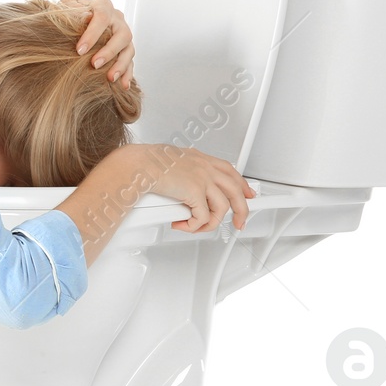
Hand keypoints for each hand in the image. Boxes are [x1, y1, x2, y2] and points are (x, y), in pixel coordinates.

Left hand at [60, 0, 134, 88]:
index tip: (80, 50)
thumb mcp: (66, 6)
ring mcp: (123, 33)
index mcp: (103, 6)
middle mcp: (117, 19)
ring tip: (110, 78)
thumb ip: (67, 8)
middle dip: (109, 51)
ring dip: (121, 65)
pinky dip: (127, 73)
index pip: (102, 17)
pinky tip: (123, 85)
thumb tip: (68, 20)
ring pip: (129, 49)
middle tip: (94, 64)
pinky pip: (131, 61)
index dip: (92, 34)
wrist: (78, 18)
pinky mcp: (125, 48)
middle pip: (122, 34)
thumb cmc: (72, 13)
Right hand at [119, 143, 255, 232]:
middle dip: (242, 210)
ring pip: (222, 208)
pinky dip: (193, 226)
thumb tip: (181, 189)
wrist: (138, 165)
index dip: (241, 186)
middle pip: (236, 191)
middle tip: (240, 222)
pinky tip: (182, 224)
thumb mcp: (170, 162)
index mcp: (200, 158)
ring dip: (211, 223)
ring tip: (197, 227)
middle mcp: (205, 167)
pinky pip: (202, 217)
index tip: (247, 195)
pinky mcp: (195, 193)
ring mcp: (203, 179)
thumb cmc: (145, 164)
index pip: (230, 172)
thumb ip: (182, 173)